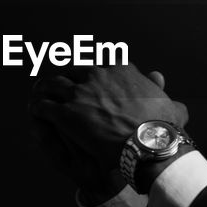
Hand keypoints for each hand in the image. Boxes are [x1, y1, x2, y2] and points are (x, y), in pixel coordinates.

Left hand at [30, 65, 188, 181]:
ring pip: (51, 83)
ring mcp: (79, 92)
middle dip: (63, 77)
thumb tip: (169, 90)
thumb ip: (167, 95)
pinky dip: (36, 108)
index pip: (98, 63)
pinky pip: (42, 105)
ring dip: (43, 89)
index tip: (85, 80)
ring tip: (38, 96)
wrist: (148, 143)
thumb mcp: (171, 106)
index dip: (89, 73)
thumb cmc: (163, 128)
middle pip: (71, 69)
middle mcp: (97, 74)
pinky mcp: (66, 113)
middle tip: (56, 87)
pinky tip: (35, 113)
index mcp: (120, 69)